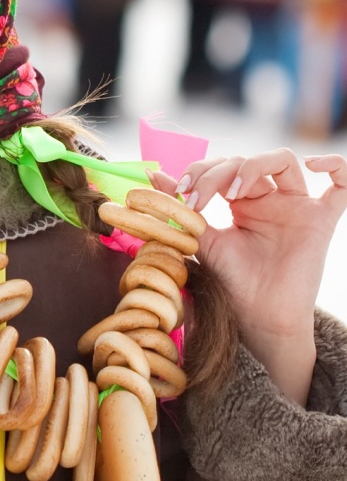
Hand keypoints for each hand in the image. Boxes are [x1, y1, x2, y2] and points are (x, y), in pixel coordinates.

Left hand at [151, 149, 346, 402]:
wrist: (257, 319)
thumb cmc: (232, 283)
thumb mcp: (201, 240)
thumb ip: (182, 209)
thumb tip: (152, 177)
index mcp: (242, 202)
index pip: (223, 166)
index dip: (200, 172)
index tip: (178, 192)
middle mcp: (270, 200)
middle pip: (246, 161)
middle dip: (216, 172)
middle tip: (197, 198)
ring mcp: (297, 208)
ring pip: (283, 161)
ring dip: (252, 165)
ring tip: (232, 190)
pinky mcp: (321, 221)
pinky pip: (343, 185)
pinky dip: (337, 166)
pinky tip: (315, 165)